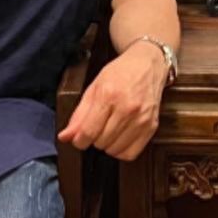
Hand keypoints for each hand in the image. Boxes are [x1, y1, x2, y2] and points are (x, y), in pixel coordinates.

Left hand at [57, 41, 167, 159]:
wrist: (147, 64)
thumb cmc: (121, 73)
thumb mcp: (94, 87)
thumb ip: (78, 114)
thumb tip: (65, 137)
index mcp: (109, 95)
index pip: (88, 132)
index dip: (79, 140)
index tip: (79, 138)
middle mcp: (127, 108)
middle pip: (101, 143)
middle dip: (94, 138)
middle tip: (98, 125)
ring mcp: (141, 118)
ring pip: (114, 150)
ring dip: (107, 144)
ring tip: (110, 129)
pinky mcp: (151, 126)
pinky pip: (131, 153)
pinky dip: (121, 150)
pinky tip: (120, 137)